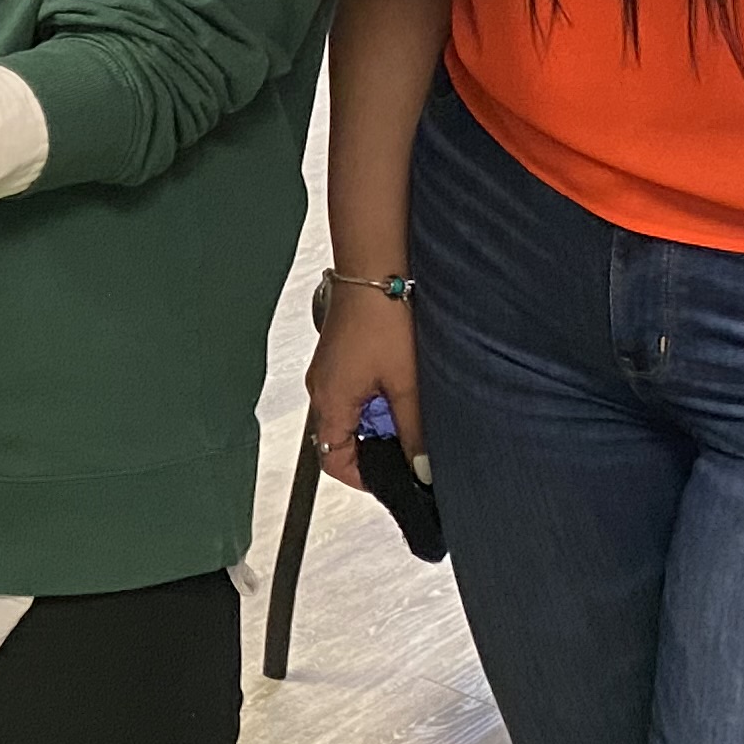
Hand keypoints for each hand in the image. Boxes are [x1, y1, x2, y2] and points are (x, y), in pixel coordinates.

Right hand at [305, 278, 420, 492]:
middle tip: (414, 436)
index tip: (397, 476)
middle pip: (345, 437)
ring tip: (411, 400)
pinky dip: (381, 395)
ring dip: (384, 416)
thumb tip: (422, 469)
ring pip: (356, 412)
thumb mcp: (406, 384)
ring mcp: (330, 370)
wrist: (376, 267)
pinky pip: (358, 389)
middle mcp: (322, 388)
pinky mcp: (342, 354)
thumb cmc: (383, 318)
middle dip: (381, 442)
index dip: (364, 475)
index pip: (333, 459)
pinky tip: (405, 381)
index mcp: (329, 401)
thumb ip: (414, 432)